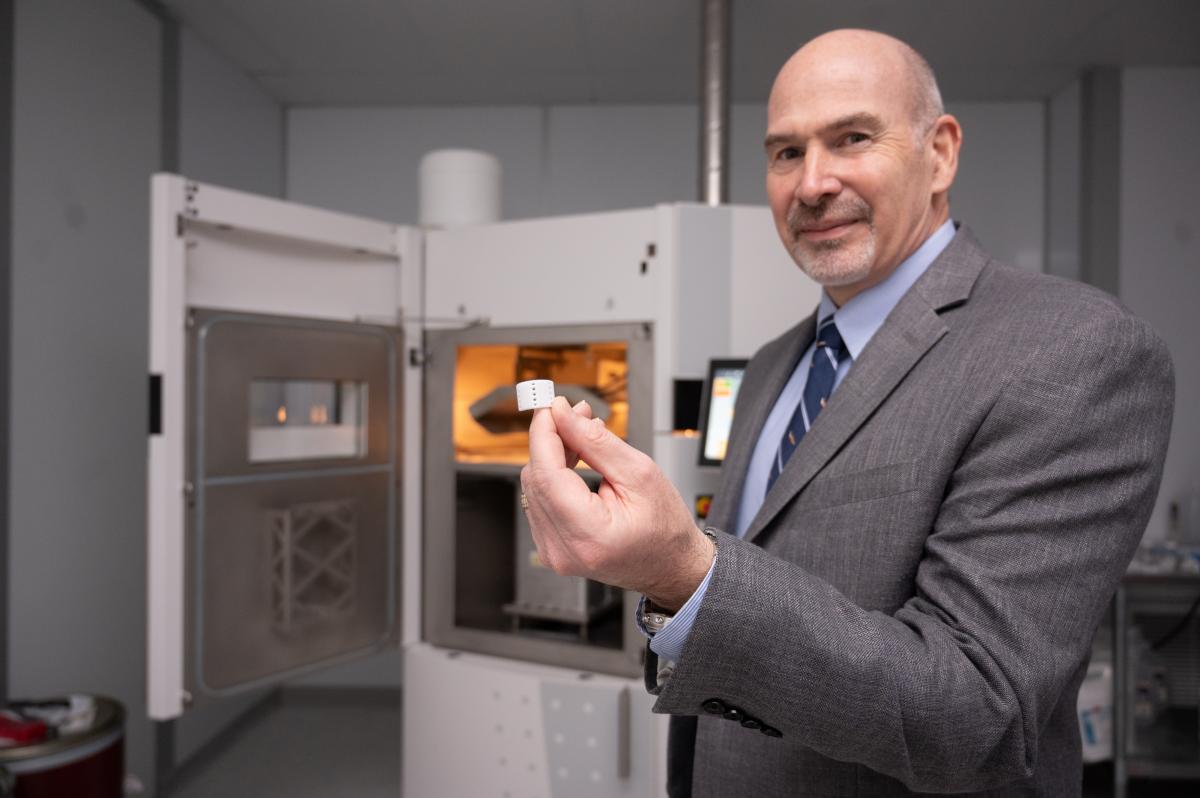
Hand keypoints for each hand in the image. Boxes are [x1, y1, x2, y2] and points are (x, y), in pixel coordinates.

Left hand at [520, 396, 714, 610]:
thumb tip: (562, 414)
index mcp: (588, 534)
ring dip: (552, 457)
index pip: (546, 474)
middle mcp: (563, 549)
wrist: (671, 566)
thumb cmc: (665, 529)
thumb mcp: (639, 473)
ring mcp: (554, 553)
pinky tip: (574, 464)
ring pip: (534, 488)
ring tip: (582, 438)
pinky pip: (540, 503)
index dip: (545, 433)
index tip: (551, 406)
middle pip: (537, 479)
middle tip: (577, 416)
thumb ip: (595, 441)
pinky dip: (553, 478)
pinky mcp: (552, 549)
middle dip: (552, 440)